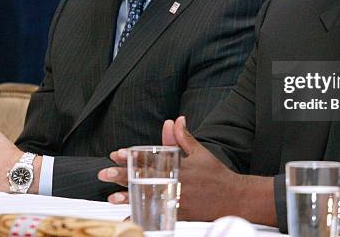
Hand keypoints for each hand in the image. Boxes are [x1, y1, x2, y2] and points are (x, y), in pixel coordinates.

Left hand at [100, 116, 258, 221]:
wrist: (234, 197)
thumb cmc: (215, 173)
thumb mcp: (200, 152)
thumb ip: (184, 137)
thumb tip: (176, 119)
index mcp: (179, 165)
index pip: (151, 159)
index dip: (132, 156)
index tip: (116, 154)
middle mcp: (177, 182)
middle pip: (145, 178)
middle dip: (123, 176)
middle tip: (104, 174)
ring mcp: (178, 199)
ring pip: (149, 198)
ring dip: (129, 198)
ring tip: (111, 198)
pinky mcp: (181, 213)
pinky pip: (159, 216)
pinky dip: (145, 218)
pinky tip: (132, 220)